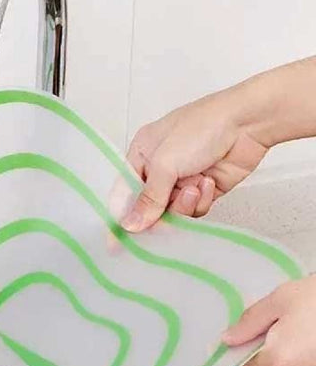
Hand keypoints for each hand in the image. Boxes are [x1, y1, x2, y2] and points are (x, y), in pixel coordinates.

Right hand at [123, 90, 268, 231]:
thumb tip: (129, 226)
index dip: (120, 218)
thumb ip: (147, 198)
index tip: (117, 243)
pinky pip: (193, 211)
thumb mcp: (165, 163)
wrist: (248, 122)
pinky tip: (209, 183)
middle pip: (148, 208)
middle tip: (165, 221)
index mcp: (141, 156)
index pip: (123, 194)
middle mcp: (158, 170)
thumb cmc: (201, 128)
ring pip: (172, 213)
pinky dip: (201, 201)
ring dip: (184, 205)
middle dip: (158, 215)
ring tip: (196, 188)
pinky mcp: (203, 190)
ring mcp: (181, 181)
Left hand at [223, 275, 315, 365]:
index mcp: (278, 363)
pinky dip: (310, 357)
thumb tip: (228, 339)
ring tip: (307, 328)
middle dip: (270, 348)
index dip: (234, 356)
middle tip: (284, 323)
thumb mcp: (282, 300)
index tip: (233, 343)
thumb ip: (250, 322)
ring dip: (293, 352)